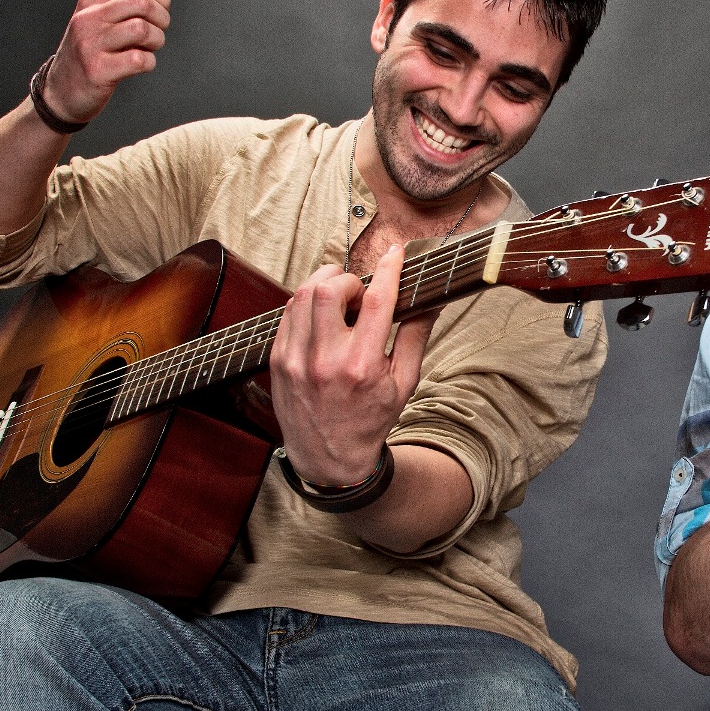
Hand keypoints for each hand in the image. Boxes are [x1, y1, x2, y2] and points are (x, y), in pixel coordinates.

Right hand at [42, 0, 170, 123]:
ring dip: (156, 42)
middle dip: (162, 19)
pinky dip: (148, 63)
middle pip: (144, 3)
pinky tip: (139, 65)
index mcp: (91, 0)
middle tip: (156, 33)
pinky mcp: (97, 70)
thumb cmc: (92, 50)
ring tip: (147, 49)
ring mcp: (90, 44)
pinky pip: (139, 59)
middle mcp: (88, 18)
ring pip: (143, 30)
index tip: (158, 15)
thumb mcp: (106, 13)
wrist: (61, 92)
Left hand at [269, 246, 436, 487]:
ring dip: (323, 285)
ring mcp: (295, 360)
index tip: (395, 252)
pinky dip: (306, 304)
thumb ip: (415, 336)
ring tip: (339, 297)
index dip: (388, 269)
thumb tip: (431, 299)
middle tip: (359, 289)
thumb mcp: (404, 383)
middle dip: (347, 278)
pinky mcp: (278, 361)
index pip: (376, 300)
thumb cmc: (370, 419)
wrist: (329, 457)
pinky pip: (287, 314)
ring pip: (302, 296)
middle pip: (328, 290)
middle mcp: (325, 361)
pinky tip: (321, 315)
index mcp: (361, 366)